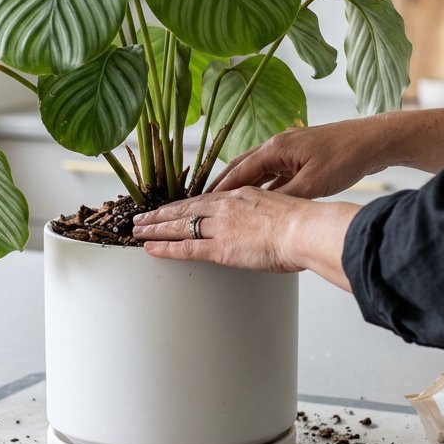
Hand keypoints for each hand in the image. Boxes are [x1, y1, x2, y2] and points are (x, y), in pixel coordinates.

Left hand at [132, 186, 359, 289]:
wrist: (306, 229)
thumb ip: (264, 215)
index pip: (203, 199)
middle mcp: (226, 207)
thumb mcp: (280, 209)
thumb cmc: (303, 224)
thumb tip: (262, 224)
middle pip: (184, 208)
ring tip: (136, 231)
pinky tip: (150, 248)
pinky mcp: (221, 248)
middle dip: (160, 214)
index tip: (168, 208)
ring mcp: (220, 226)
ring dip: (155, 228)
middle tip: (141, 216)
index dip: (182, 204)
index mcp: (241, 195)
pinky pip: (185, 247)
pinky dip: (165, 248)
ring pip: (179, 225)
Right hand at [208, 118, 388, 198]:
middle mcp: (277, 146)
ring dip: (240, 187)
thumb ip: (285, 197)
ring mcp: (289, 152)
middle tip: (202, 203)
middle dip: (221, 186)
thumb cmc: (346, 157)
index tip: (201, 203)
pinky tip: (258, 201)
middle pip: (241, 168)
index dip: (219, 189)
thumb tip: (262, 212)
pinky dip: (262, 187)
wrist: (373, 141)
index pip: (238, 171)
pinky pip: (273, 174)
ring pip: (256, 171)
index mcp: (275, 148)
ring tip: (223, 205)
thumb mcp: (313, 184)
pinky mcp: (300, 159)